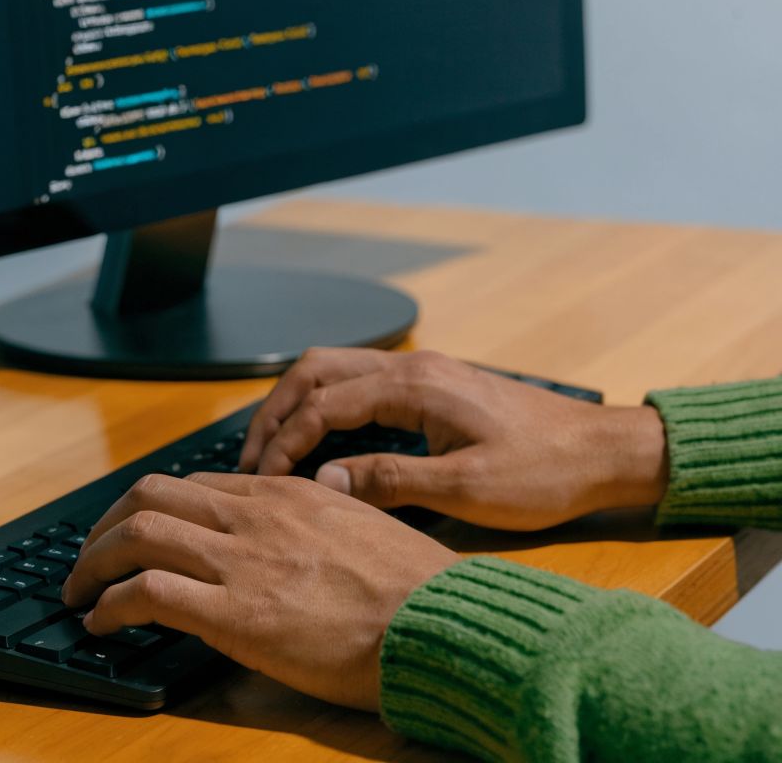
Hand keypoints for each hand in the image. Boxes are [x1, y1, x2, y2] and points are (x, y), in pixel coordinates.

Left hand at [62, 473, 459, 710]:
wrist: (443, 626)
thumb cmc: (418, 590)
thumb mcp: (364, 528)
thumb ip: (319, 518)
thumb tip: (301, 524)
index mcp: (287, 494)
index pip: (197, 485)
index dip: (155, 510)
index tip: (139, 534)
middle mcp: (256, 515)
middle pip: (151, 495)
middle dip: (107, 525)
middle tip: (90, 556)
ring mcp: (243, 561)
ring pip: (138, 533)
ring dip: (93, 561)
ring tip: (79, 591)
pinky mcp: (236, 613)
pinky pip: (147, 593)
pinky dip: (110, 604)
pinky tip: (101, 621)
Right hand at [239, 349, 669, 530]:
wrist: (605, 453)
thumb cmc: (545, 473)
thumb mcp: (468, 488)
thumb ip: (391, 480)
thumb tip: (324, 482)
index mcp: (416, 387)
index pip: (323, 404)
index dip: (284, 443)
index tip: (265, 483)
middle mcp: (413, 368)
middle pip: (315, 370)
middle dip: (275, 413)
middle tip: (251, 461)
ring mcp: (423, 374)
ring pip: (334, 370)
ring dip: (296, 405)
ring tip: (273, 450)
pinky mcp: (433, 388)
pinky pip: (358, 383)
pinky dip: (325, 406)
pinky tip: (319, 441)